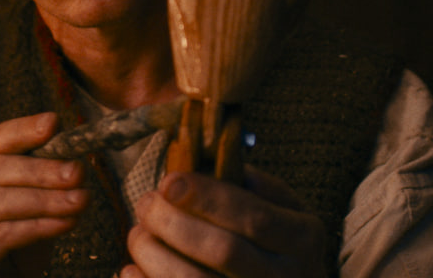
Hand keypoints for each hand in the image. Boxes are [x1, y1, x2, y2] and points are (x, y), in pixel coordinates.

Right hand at [0, 112, 89, 277]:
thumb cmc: (12, 251)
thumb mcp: (27, 209)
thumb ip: (41, 183)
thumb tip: (75, 162)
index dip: (21, 130)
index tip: (54, 123)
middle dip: (41, 169)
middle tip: (77, 173)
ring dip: (44, 199)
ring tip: (79, 202)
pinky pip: (1, 234)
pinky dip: (37, 227)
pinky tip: (64, 226)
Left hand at [123, 167, 325, 276]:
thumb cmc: (283, 246)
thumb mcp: (288, 211)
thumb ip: (258, 187)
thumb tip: (210, 166)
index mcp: (301, 239)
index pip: (254, 217)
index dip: (207, 198)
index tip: (168, 182)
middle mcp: (284, 277)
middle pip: (223, 250)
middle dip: (174, 223)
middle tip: (146, 204)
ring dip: (156, 256)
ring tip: (139, 235)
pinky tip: (131, 269)